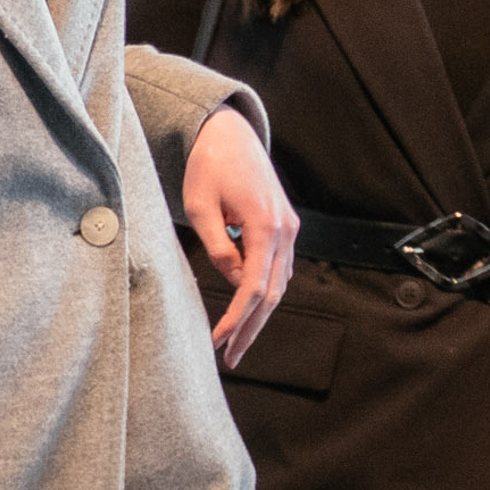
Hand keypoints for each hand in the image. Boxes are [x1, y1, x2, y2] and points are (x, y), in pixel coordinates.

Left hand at [184, 102, 297, 367]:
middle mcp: (285, 230)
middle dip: (252, 328)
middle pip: (273, 294)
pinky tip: (248, 308)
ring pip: (279, 283)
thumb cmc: (208, 165)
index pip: (253, 287)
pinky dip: (265, 291)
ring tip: (237, 340)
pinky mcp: (284, 225)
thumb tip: (232, 279)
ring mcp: (289, 228)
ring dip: (259, 313)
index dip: (237, 319)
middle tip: (231, 357)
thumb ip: (217, 248)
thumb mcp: (200, 207)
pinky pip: (279, 268)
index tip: (218, 342)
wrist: (229, 132)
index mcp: (264, 225)